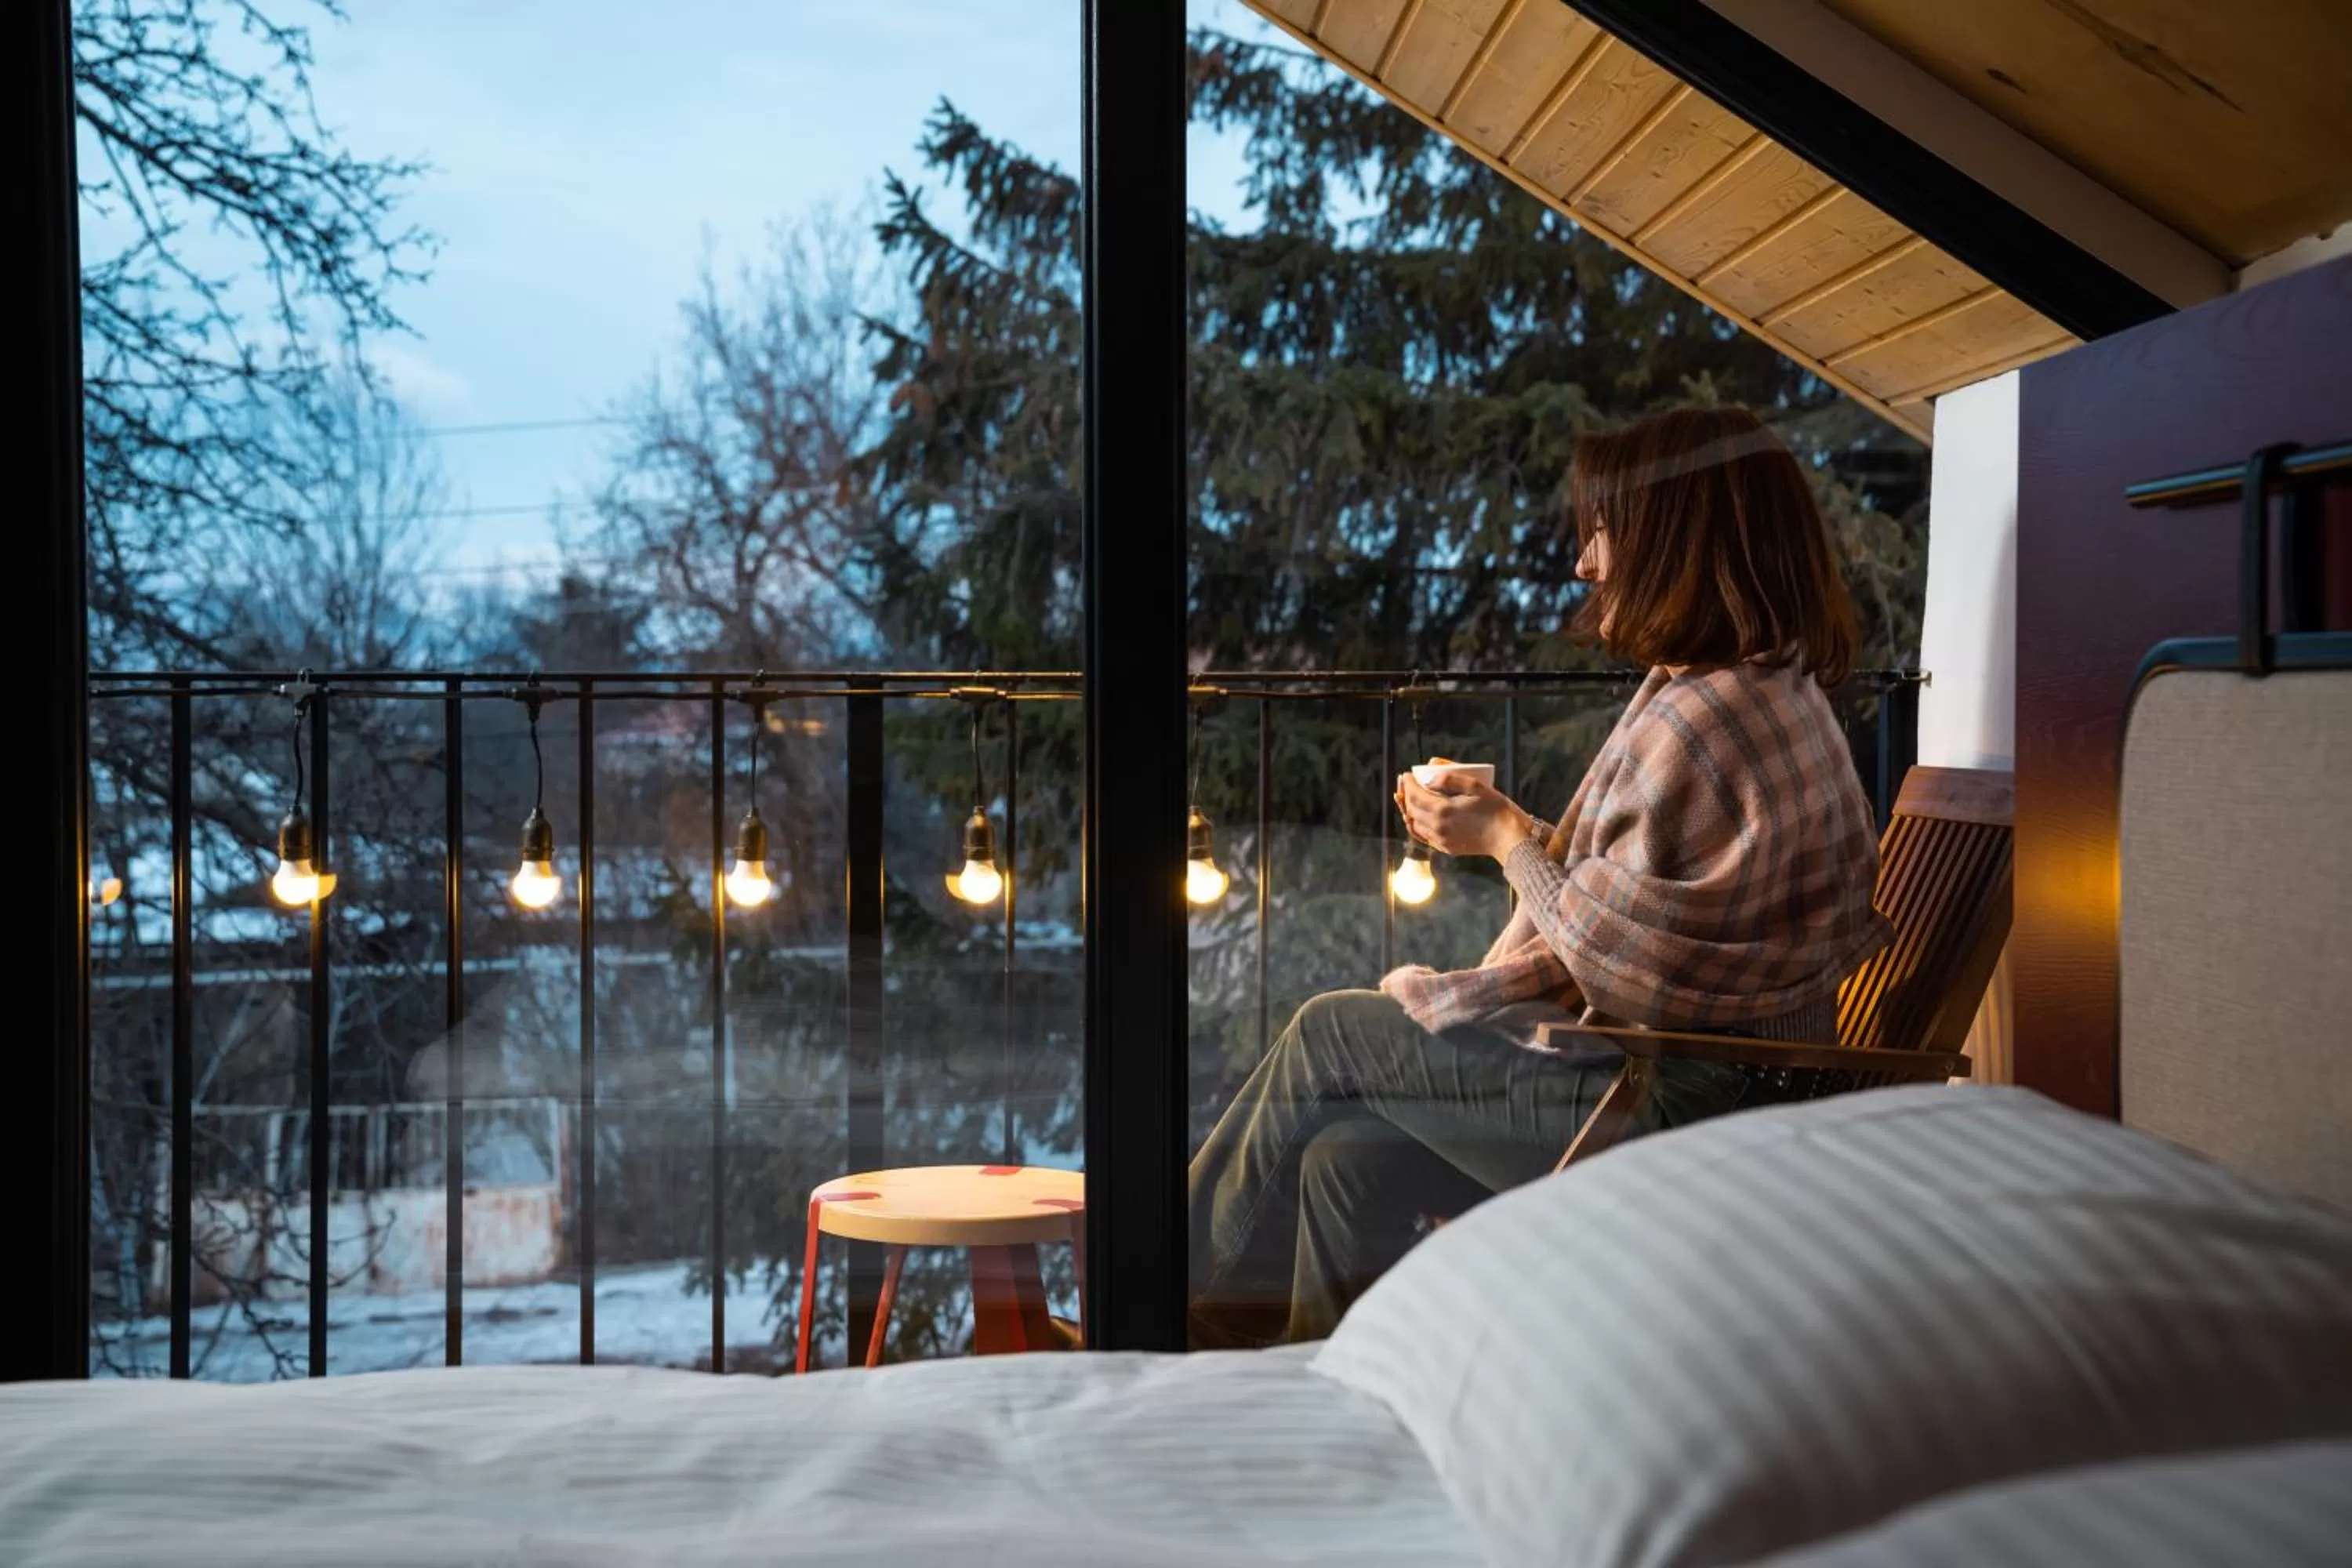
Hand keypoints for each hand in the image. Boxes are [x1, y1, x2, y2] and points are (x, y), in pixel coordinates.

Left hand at [1394, 767, 1534, 861]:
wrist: (1508, 837)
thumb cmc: (1496, 809)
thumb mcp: (1475, 786)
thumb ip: (1450, 779)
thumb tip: (1429, 780)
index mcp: (1443, 810)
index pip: (1414, 796)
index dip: (1408, 784)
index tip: (1406, 775)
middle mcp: (1437, 827)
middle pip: (1411, 810)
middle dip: (1405, 795)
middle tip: (1406, 784)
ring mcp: (1441, 840)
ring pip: (1414, 825)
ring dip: (1410, 811)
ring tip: (1411, 800)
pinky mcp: (1446, 848)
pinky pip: (1424, 836)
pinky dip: (1418, 825)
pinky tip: (1421, 817)